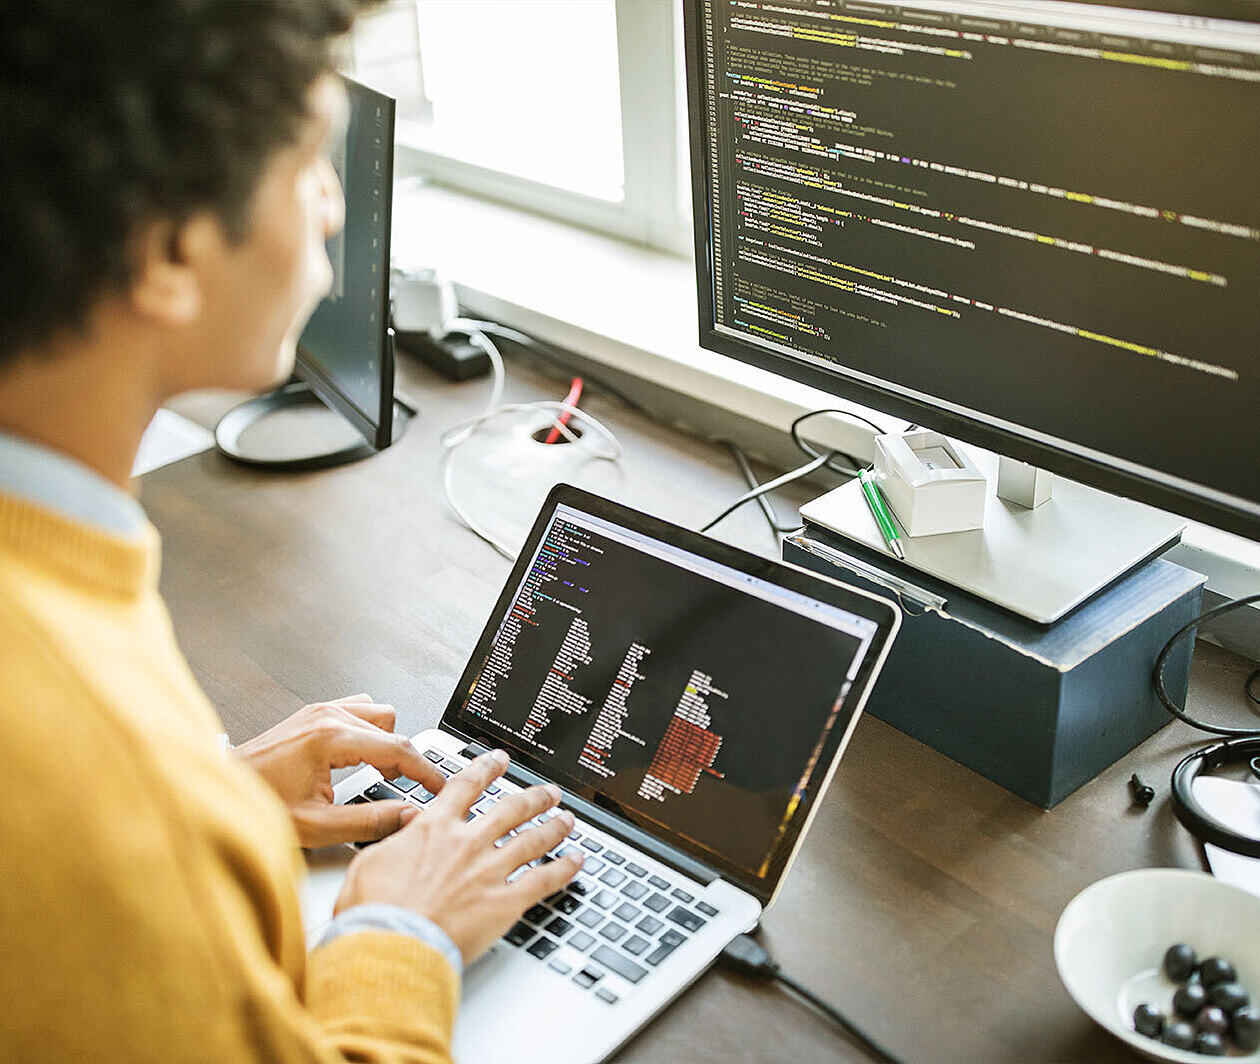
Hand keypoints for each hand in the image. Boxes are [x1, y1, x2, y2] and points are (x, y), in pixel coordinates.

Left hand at [234, 694, 444, 847]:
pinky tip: (360, 756)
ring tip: (382, 772)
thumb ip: (369, 822)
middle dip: (406, 760)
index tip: (440, 787)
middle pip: (393, 727)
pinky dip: (367, 731)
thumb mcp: (317, 826)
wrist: (216, 792)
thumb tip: (407, 817)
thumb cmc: (256, 804)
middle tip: (407, 789)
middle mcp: (327, 716)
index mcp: (331, 738)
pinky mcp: (312, 714)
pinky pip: (358, 709)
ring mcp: (319, 711)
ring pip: (378, 713)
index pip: (398, 749)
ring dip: (386, 741)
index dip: (427, 772)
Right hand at [335, 749, 583, 964]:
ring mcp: (490, 870)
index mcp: (434, 828)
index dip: (486, 769)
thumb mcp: (370, 862)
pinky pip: (543, 880)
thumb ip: (393, 839)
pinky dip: (564, 869)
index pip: (466, 786)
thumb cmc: (375, 912)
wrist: (392, 946)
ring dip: (554, 826)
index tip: (499, 760)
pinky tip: (577, 862)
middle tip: (547, 792)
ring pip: (533, 839)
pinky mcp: (505, 902)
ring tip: (567, 819)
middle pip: (511, 809)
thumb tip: (406, 824)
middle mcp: (468, 843)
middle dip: (533, 797)